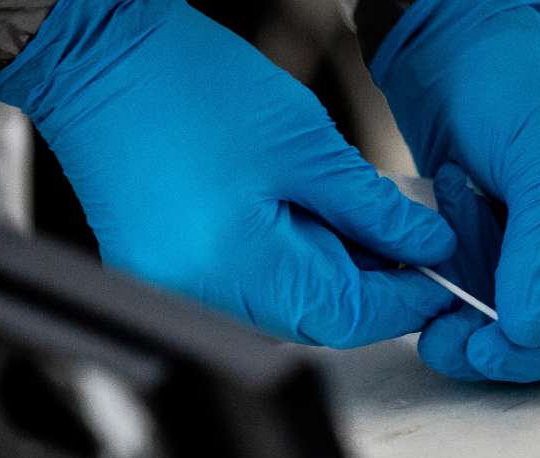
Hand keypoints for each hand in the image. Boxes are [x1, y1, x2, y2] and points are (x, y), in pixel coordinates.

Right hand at [0, 0, 456, 347]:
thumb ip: (375, 210)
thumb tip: (426, 247)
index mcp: (239, 270)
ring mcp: (176, 289)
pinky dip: (291, 262)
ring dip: (335, 271)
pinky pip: (248, 288)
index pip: (350, 318)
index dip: (406, 300)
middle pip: (317, 318)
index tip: (441, 277)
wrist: (97, 56)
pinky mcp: (166, 272)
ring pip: (286, 305)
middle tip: (410, 241)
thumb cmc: (189, 87)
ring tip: (357, 218)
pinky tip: (308, 219)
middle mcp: (201, 297)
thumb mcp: (309, 147)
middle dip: (373, 285)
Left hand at [370, 0, 539, 381]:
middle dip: (499, 340)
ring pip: (512, 324)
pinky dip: (455, 278)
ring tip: (448, 253)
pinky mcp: (506, 253)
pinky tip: (448, 226)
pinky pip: (479, 296)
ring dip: (469, 302)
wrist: (464, 52)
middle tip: (449, 341)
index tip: (494, 351)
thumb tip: (529, 335)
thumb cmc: (530, 95)